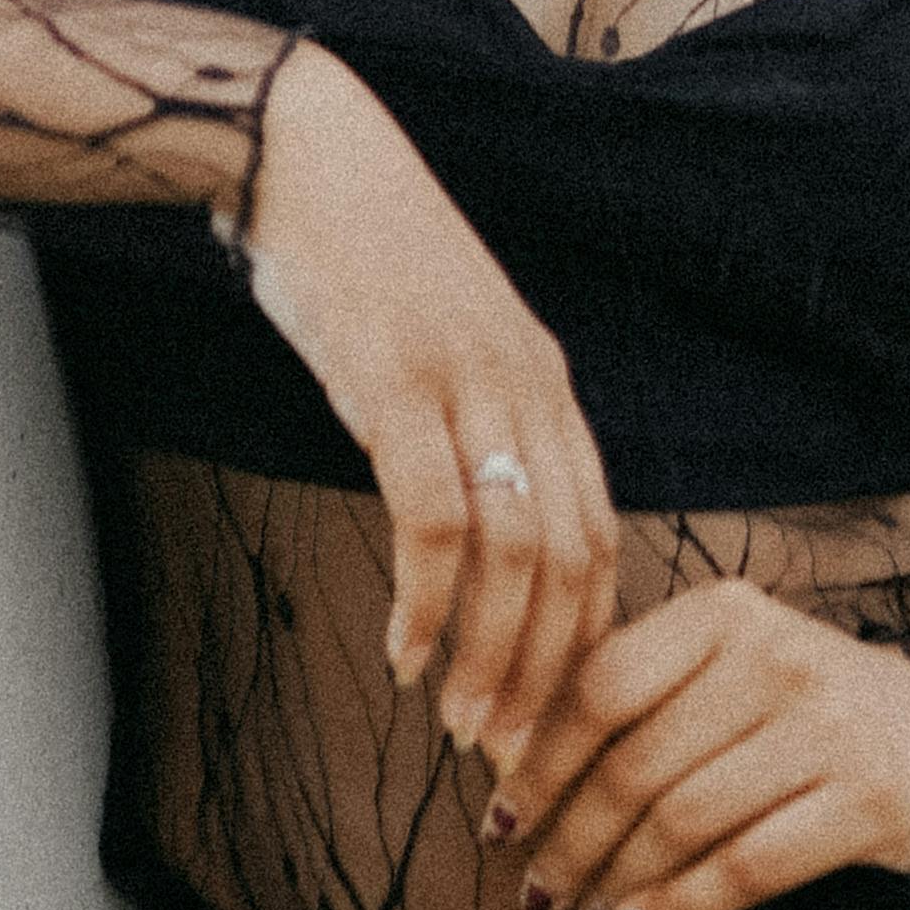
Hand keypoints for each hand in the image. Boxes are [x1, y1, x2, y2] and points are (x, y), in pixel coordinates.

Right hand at [241, 45, 619, 787]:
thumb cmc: (365, 259)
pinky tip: (404, 652)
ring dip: (494, 656)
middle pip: (574, 561)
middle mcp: (527, 386)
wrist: (308, 153)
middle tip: (516, 755)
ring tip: (464, 725)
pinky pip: (432, 514)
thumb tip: (479, 533)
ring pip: (516, 552)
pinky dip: (427, 599)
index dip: (585, 642)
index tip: (555, 719)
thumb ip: (475, 426)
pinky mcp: (397, 380)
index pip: (601, 539)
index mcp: (546, 384)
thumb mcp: (445, 347)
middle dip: (550, 673)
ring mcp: (466, 382)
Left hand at [499, 578, 909, 909]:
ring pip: (684, 819)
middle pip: (636, 764)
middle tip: (536, 890)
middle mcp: (775, 656)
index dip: (540, 760)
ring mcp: (828, 726)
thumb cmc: (797, 708)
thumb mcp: (723, 669)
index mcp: (724, 612)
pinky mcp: (867, 799)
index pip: (603, 685)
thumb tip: (508, 765)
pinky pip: (747, 866)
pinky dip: (681, 906)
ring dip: (616, 879)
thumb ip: (637, 697)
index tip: (499, 819)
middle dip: (570, 838)